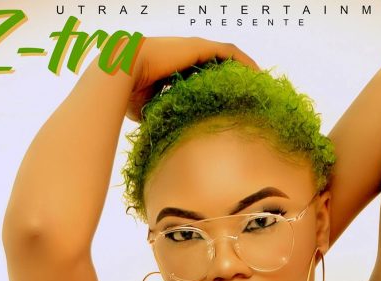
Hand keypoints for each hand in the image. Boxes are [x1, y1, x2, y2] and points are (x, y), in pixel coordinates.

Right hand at [125, 36, 259, 122]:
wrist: (121, 74)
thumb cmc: (127, 94)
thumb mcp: (146, 107)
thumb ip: (157, 114)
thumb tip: (161, 133)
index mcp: (172, 66)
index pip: (200, 72)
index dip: (215, 84)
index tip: (229, 100)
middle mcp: (183, 53)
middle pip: (216, 63)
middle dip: (233, 77)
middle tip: (250, 93)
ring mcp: (192, 48)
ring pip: (225, 56)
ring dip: (243, 69)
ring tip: (259, 84)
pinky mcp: (199, 47)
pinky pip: (229, 53)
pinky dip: (244, 62)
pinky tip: (257, 75)